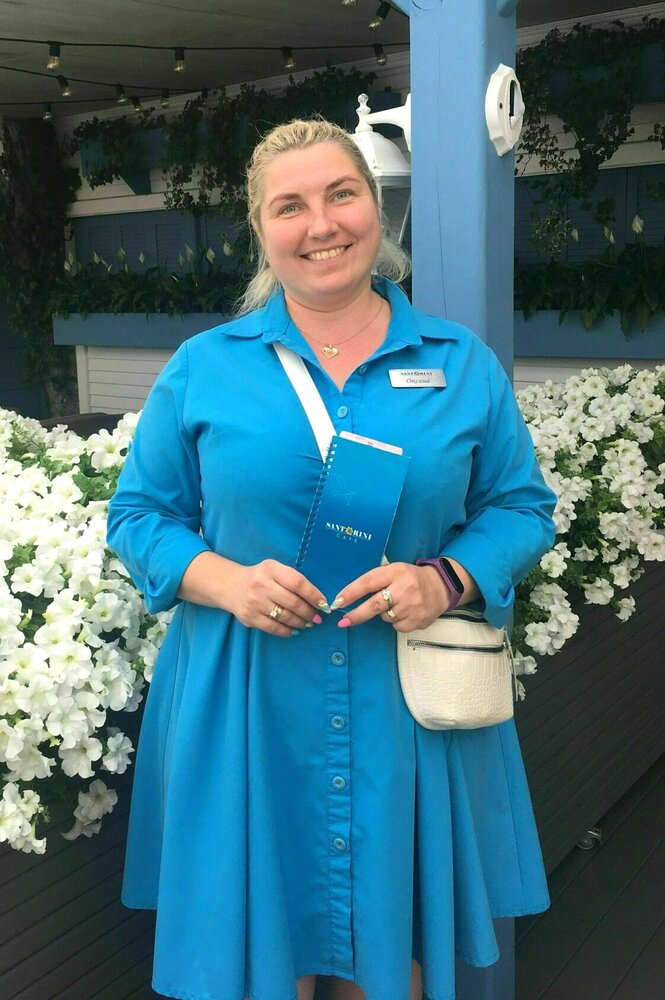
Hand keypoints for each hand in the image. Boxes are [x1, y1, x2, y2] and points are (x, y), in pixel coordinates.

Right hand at [230, 559, 327, 636]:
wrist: (231, 585)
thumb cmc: (261, 577)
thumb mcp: (274, 569)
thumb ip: (292, 579)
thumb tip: (317, 599)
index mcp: (271, 569)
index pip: (297, 583)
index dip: (313, 595)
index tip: (323, 604)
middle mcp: (261, 584)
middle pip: (292, 602)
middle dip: (309, 613)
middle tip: (317, 618)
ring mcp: (254, 602)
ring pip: (284, 617)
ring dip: (300, 623)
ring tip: (307, 624)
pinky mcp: (249, 617)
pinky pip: (273, 628)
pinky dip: (286, 631)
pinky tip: (293, 630)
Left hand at [332, 562, 450, 632]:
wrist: (441, 586)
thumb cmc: (410, 578)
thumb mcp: (394, 570)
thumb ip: (376, 580)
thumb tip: (348, 597)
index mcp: (395, 572)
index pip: (368, 582)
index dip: (351, 593)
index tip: (337, 602)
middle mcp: (404, 588)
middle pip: (374, 605)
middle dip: (356, 615)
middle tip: (343, 622)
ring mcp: (413, 606)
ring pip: (385, 617)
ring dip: (383, 614)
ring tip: (395, 604)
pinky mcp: (418, 620)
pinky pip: (396, 626)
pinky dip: (396, 621)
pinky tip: (405, 611)